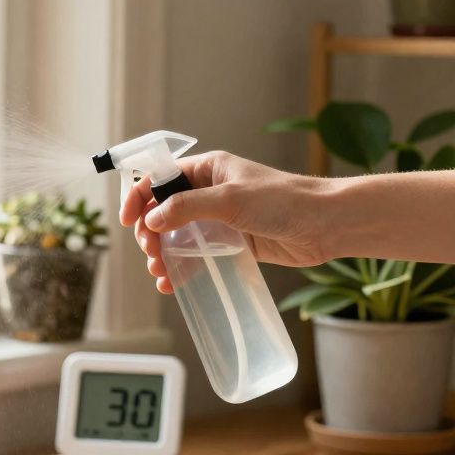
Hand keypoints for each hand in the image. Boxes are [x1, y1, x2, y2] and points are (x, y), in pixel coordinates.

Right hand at [119, 151, 332, 293]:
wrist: (328, 225)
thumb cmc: (285, 201)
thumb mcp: (231, 199)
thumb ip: (188, 207)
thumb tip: (153, 220)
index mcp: (207, 170)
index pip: (159, 179)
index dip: (138, 198)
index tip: (127, 221)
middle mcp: (209, 193)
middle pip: (162, 212)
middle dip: (150, 234)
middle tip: (152, 253)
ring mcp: (219, 219)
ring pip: (176, 237)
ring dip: (162, 255)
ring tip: (160, 273)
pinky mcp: (231, 243)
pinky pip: (196, 255)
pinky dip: (181, 268)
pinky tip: (174, 283)